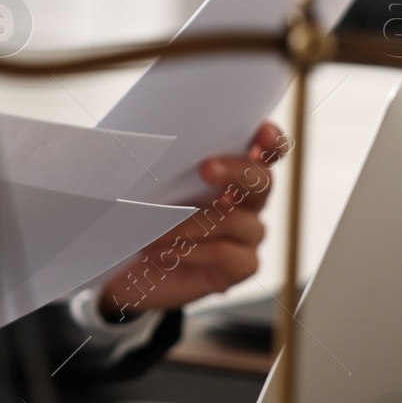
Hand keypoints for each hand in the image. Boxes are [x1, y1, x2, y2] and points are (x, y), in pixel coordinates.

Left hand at [99, 121, 284, 318]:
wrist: (132, 271)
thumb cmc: (140, 220)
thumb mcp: (145, 188)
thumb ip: (160, 164)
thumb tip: (145, 140)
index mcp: (232, 173)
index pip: (265, 151)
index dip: (269, 141)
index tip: (260, 130)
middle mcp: (248, 202)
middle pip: (262, 181)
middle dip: (237, 171)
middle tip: (206, 168)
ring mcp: (247, 235)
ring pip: (236, 221)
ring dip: (192, 222)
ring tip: (155, 229)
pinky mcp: (240, 266)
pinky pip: (225, 253)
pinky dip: (192, 250)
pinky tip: (165, 251)